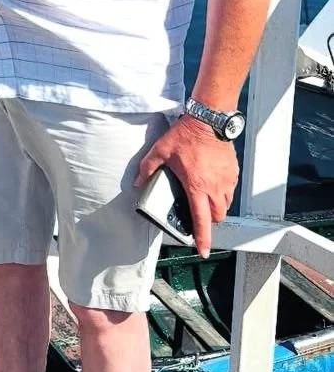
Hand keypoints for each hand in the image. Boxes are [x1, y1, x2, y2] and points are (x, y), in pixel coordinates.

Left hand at [136, 114, 238, 257]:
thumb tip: (138, 181)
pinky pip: (230, 191)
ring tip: (203, 200)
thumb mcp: (160, 151)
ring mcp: (226, 181)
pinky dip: (222, 194)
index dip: (202, 238)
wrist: (208, 120)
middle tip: (198, 217)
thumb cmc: (186, 135)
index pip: (201, 220)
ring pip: (225, 206)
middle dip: (209, 222)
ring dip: (216, 208)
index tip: (202, 250)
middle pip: (217, 217)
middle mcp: (215, 187)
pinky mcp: (233, 173)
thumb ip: (147, 168)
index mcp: (197, 187)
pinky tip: (211, 184)